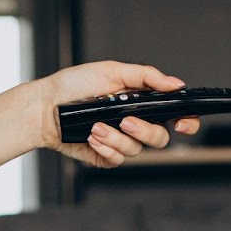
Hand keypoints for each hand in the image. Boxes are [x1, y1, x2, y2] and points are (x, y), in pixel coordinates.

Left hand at [33, 60, 202, 167]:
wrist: (44, 107)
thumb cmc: (73, 86)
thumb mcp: (112, 71)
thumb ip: (146, 77)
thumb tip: (175, 84)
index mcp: (141, 102)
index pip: (174, 116)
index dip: (186, 122)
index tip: (183, 123)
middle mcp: (133, 123)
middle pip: (160, 138)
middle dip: (144, 131)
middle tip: (126, 121)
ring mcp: (120, 141)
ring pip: (136, 151)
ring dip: (116, 138)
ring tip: (95, 126)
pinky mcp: (104, 155)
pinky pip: (117, 160)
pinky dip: (105, 148)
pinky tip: (91, 137)